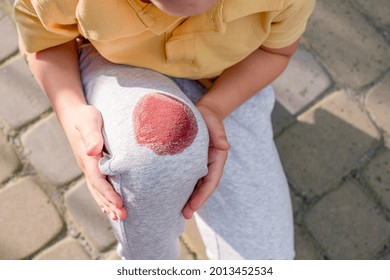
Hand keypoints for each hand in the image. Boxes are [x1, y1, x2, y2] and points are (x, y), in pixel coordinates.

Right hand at [58, 104, 126, 219]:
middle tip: (123, 217)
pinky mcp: (91, 165)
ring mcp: (88, 167)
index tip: (119, 204)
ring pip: (97, 190)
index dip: (108, 194)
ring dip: (107, 204)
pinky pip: (97, 185)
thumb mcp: (89, 121)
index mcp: (87, 158)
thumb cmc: (85, 116)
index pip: (98, 180)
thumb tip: (93, 151)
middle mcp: (86, 166)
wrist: (73, 113)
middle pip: (98, 190)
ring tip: (118, 217)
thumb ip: (92, 136)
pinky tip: (109, 206)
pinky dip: (103, 197)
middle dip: (110, 205)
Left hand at [182, 104, 229, 218]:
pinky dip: (181, 187)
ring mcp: (200, 165)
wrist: (202, 113)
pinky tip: (171, 195)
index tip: (193, 207)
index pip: (211, 181)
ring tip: (176, 211)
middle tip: (184, 215)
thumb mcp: (214, 122)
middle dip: (195, 202)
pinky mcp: (191, 163)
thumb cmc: (208, 117)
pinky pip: (187, 178)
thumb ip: (219, 133)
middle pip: (203, 187)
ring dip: (188, 198)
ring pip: (195, 185)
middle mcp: (209, 165)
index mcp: (217, 158)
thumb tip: (225, 146)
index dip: (202, 195)